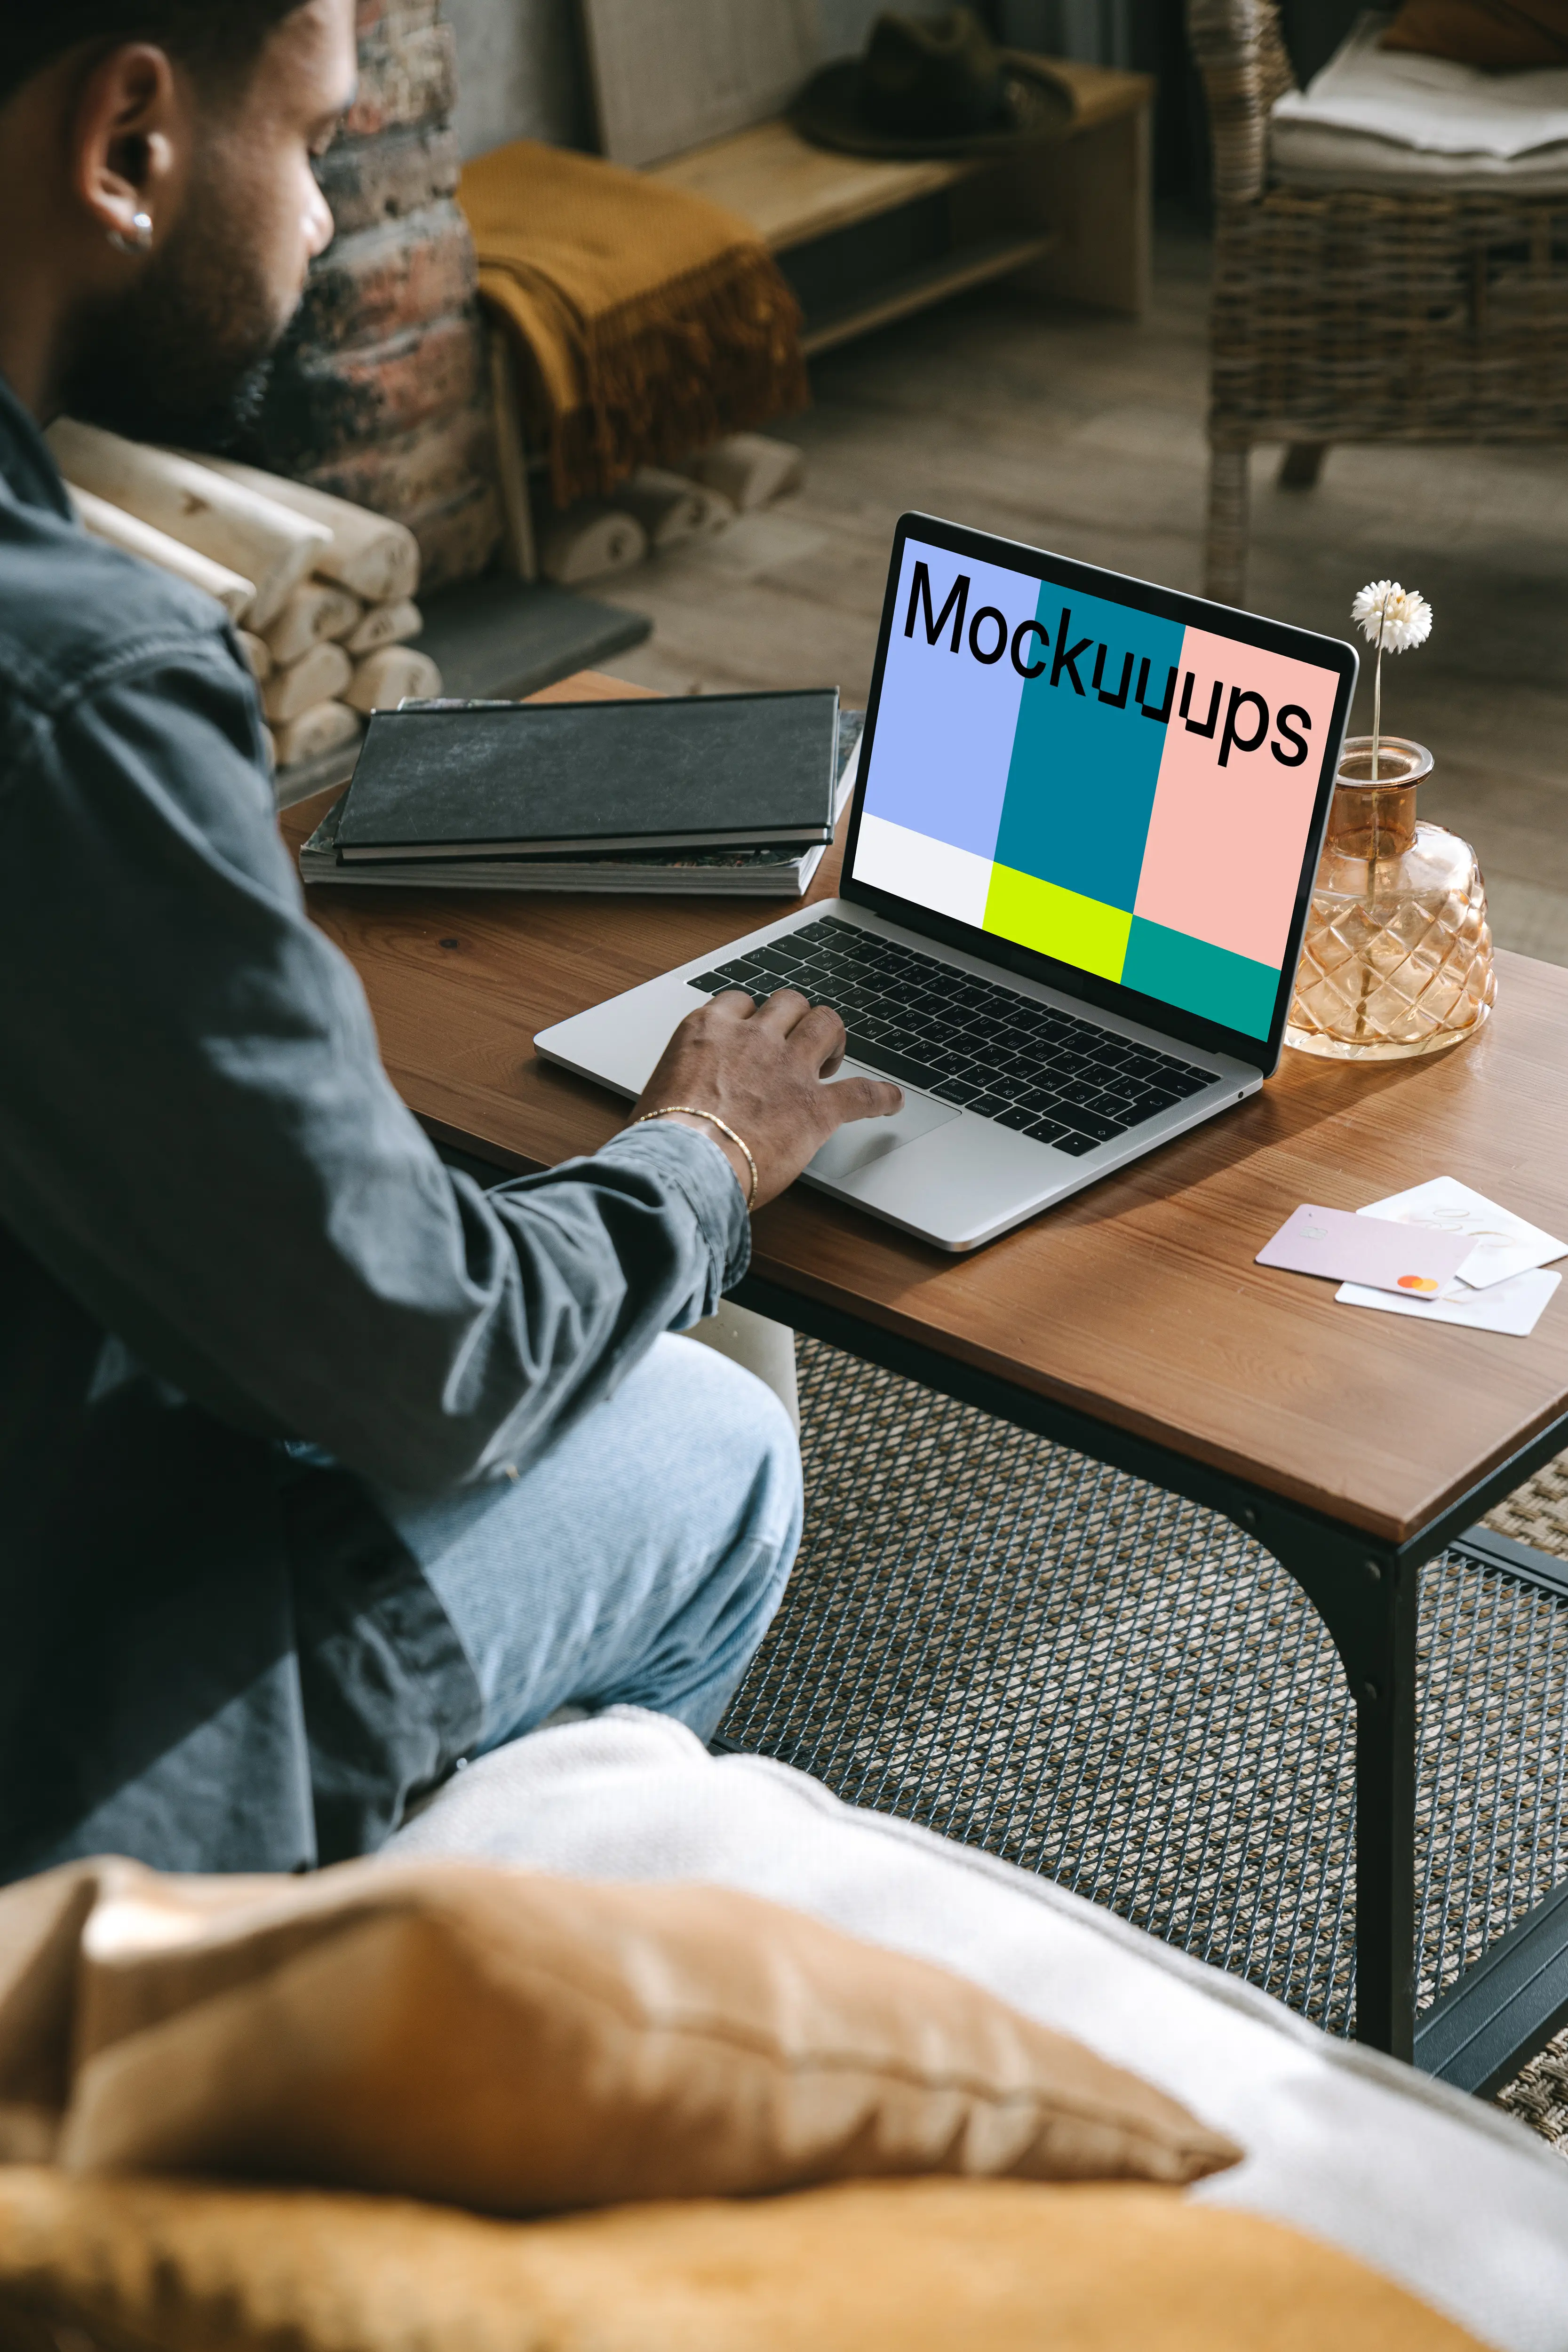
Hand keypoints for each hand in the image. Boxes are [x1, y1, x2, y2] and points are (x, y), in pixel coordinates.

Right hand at [627, 988, 902, 1208]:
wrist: (684, 1164)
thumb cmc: (660, 1139)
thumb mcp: (657, 1095)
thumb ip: (680, 1086)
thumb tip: (678, 1106)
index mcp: (708, 1031)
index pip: (738, 1002)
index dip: (751, 1017)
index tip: (753, 1032)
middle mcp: (752, 1038)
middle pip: (788, 1002)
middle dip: (796, 1018)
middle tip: (796, 1045)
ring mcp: (788, 1068)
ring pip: (825, 1023)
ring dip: (832, 1036)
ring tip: (831, 1058)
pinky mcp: (816, 1107)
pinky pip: (862, 1093)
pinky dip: (881, 1096)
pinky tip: (892, 1101)